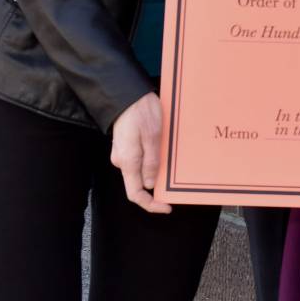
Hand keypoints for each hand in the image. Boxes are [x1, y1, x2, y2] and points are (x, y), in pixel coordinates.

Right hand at [109, 93, 170, 213]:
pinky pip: (140, 158)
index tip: (166, 206)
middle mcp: (123, 161)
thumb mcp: (152, 137)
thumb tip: (151, 184)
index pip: (135, 194)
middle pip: (140, 182)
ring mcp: (124, 153)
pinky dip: (152, 158)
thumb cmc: (141, 112)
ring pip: (142, 169)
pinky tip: (163, 148)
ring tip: (171, 154)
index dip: (150, 204)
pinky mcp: (127, 145)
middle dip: (158, 182)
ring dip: (157, 167)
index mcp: (128, 161)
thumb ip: (151, 162)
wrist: (127, 94)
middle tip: (176, 175)